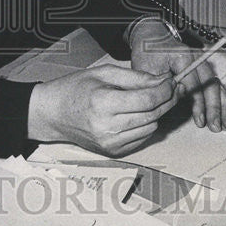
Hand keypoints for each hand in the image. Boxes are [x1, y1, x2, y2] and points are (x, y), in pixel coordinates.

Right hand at [28, 65, 175, 155]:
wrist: (52, 113)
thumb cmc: (76, 88)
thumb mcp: (104, 73)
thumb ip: (136, 77)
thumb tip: (162, 81)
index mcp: (104, 103)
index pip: (148, 99)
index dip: (165, 89)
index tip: (172, 81)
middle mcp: (108, 127)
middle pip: (153, 114)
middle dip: (167, 100)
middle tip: (172, 88)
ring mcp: (110, 143)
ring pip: (151, 128)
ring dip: (157, 113)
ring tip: (154, 99)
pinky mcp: (112, 152)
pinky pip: (142, 138)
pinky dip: (146, 125)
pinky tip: (140, 113)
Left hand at [129, 18, 225, 131]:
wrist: (151, 38)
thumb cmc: (147, 53)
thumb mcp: (146, 69)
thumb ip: (158, 86)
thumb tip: (170, 103)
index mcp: (182, 55)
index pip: (194, 82)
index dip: (197, 102)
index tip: (198, 118)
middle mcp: (196, 58)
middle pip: (210, 83)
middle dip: (213, 107)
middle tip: (214, 125)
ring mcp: (201, 64)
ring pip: (216, 85)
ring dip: (223, 106)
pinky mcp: (202, 71)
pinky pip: (215, 86)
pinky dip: (222, 102)